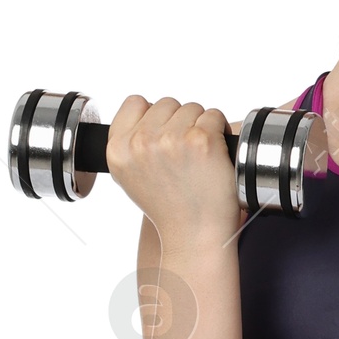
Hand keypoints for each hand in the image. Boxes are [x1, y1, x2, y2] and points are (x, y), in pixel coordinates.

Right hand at [106, 95, 241, 244]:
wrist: (194, 235)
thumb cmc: (169, 208)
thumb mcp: (129, 176)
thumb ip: (129, 142)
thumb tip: (144, 114)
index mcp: (118, 149)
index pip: (135, 103)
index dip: (154, 117)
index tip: (164, 138)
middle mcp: (140, 142)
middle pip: (166, 104)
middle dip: (179, 123)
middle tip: (184, 156)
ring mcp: (171, 139)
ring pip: (191, 108)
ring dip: (200, 127)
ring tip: (198, 159)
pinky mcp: (201, 140)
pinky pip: (214, 116)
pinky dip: (219, 131)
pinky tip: (213, 156)